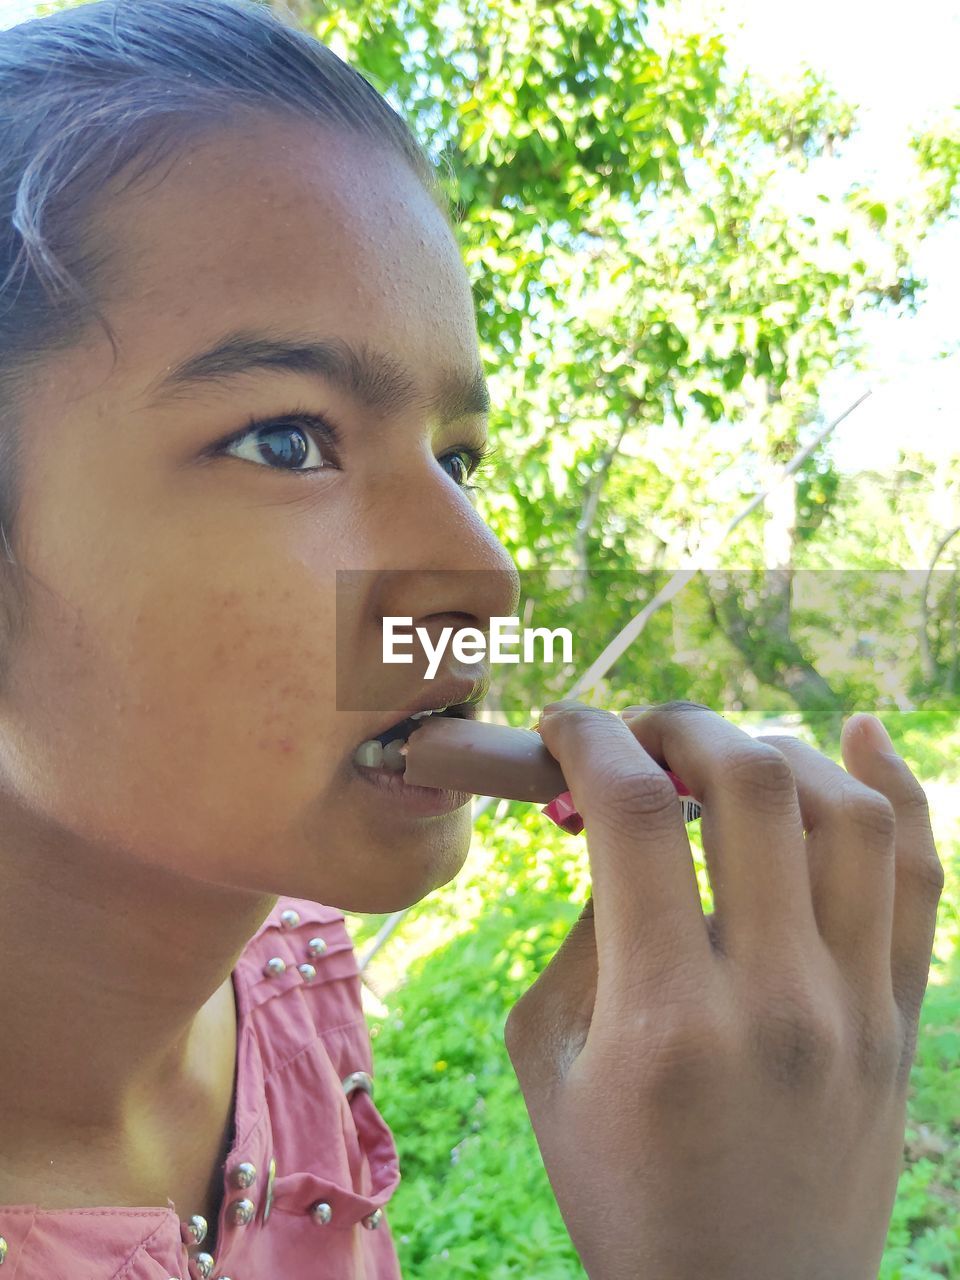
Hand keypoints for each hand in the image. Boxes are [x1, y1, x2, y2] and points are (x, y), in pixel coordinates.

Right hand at [505, 700, 942, 1279]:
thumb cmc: (622, 1191)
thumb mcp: (552, 1064)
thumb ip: (584, 934)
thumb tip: (622, 831)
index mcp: (667, 1019)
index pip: (638, 814)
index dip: (592, 739)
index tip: (564, 724)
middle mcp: (777, 999)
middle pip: (753, 783)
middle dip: (680, 724)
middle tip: (637, 735)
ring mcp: (857, 1008)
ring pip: (846, 811)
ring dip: (772, 748)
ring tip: (720, 755)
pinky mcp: (900, 1021)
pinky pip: (918, 876)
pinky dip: (896, 786)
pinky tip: (859, 732)